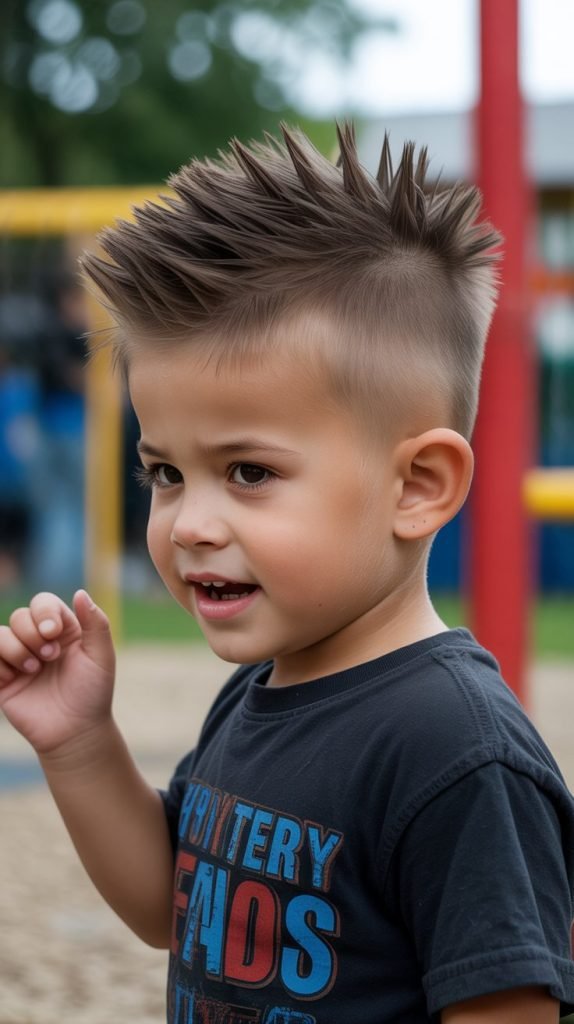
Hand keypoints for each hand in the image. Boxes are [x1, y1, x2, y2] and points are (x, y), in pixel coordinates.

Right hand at [0, 590, 115, 755]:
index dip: (44, 612)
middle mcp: (39, 641)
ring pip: (1, 634)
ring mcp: (19, 659)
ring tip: (34, 670)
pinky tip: (15, 679)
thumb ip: (96, 623)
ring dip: (16, 649)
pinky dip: (1, 665)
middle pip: (20, 616)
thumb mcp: (101, 657)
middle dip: (32, 634)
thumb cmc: (93, 694)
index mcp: (63, 630)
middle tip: (50, 657)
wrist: (74, 732)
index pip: (43, 602)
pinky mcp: (3, 679)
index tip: (53, 633)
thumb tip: (80, 592)